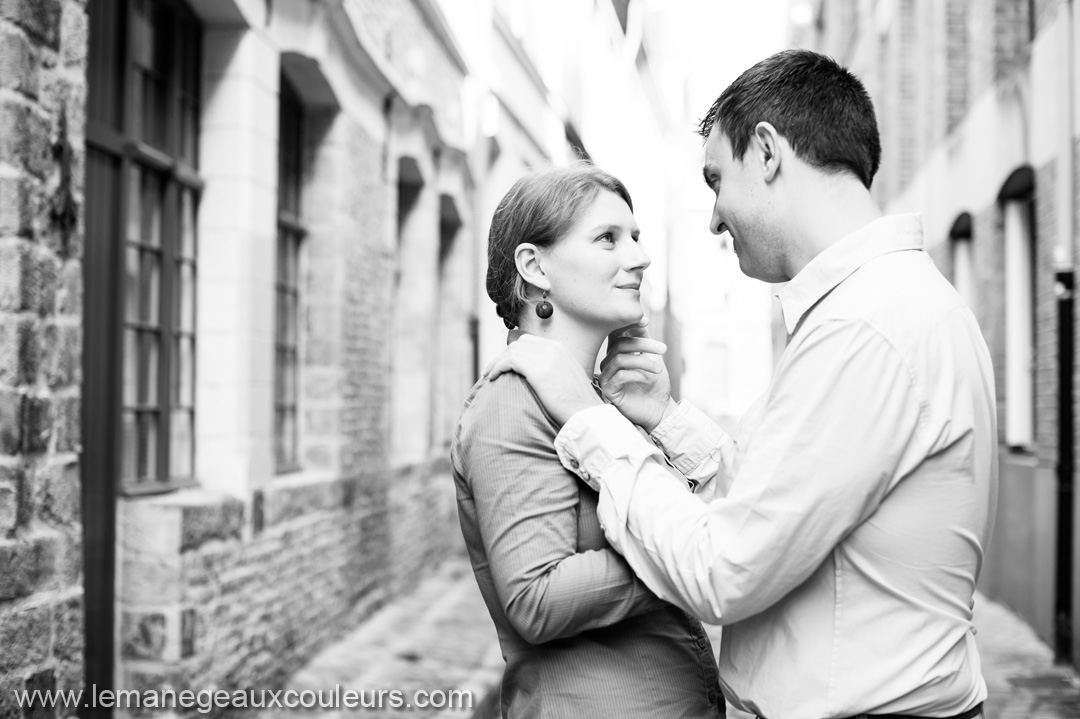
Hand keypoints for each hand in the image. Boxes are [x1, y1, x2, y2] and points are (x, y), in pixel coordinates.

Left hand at [483, 335, 602, 426]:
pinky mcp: (537, 370)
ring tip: (489, 375)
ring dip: (497, 362)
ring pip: (511, 352)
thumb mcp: (567, 376)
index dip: (513, 352)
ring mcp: (545, 358)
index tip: (505, 364)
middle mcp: (552, 348)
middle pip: (518, 344)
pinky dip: (498, 367)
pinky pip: (509, 362)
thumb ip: (552, 367)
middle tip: (493, 369)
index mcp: (560, 348)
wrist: (585, 413)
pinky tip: (493, 377)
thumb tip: (535, 372)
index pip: (528, 342)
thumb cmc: (576, 402)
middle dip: (503, 355)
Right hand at [598, 319, 675, 433]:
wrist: (660, 410)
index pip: (615, 333)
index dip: (628, 325)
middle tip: (663, 349)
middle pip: (620, 345)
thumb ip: (644, 338)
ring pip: (619, 359)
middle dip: (643, 344)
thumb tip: (641, 317)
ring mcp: (606, 377)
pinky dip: (636, 374)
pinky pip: (619, 376)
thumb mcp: (652, 356)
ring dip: (643, 361)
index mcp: (616, 353)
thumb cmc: (655, 384)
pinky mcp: (608, 392)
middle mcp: (608, 364)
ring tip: (659, 369)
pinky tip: (647, 379)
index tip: (646, 322)